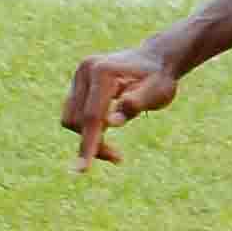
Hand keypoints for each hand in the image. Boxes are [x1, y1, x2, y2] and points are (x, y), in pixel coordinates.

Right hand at [62, 47, 179, 170]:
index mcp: (102, 72)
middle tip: (117, 157)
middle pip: (77, 119)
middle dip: (93, 142)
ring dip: (87, 137)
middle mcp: (85, 70)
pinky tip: (106, 134)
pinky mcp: (77, 84)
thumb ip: (136, 105)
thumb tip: (111, 123)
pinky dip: (86, 129)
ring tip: (114, 151)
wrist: (155, 60)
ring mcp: (79, 76)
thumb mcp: (158, 93)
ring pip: (71, 119)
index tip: (82, 169)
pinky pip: (73, 114)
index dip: (88, 143)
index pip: (91, 115)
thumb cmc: (160, 79)